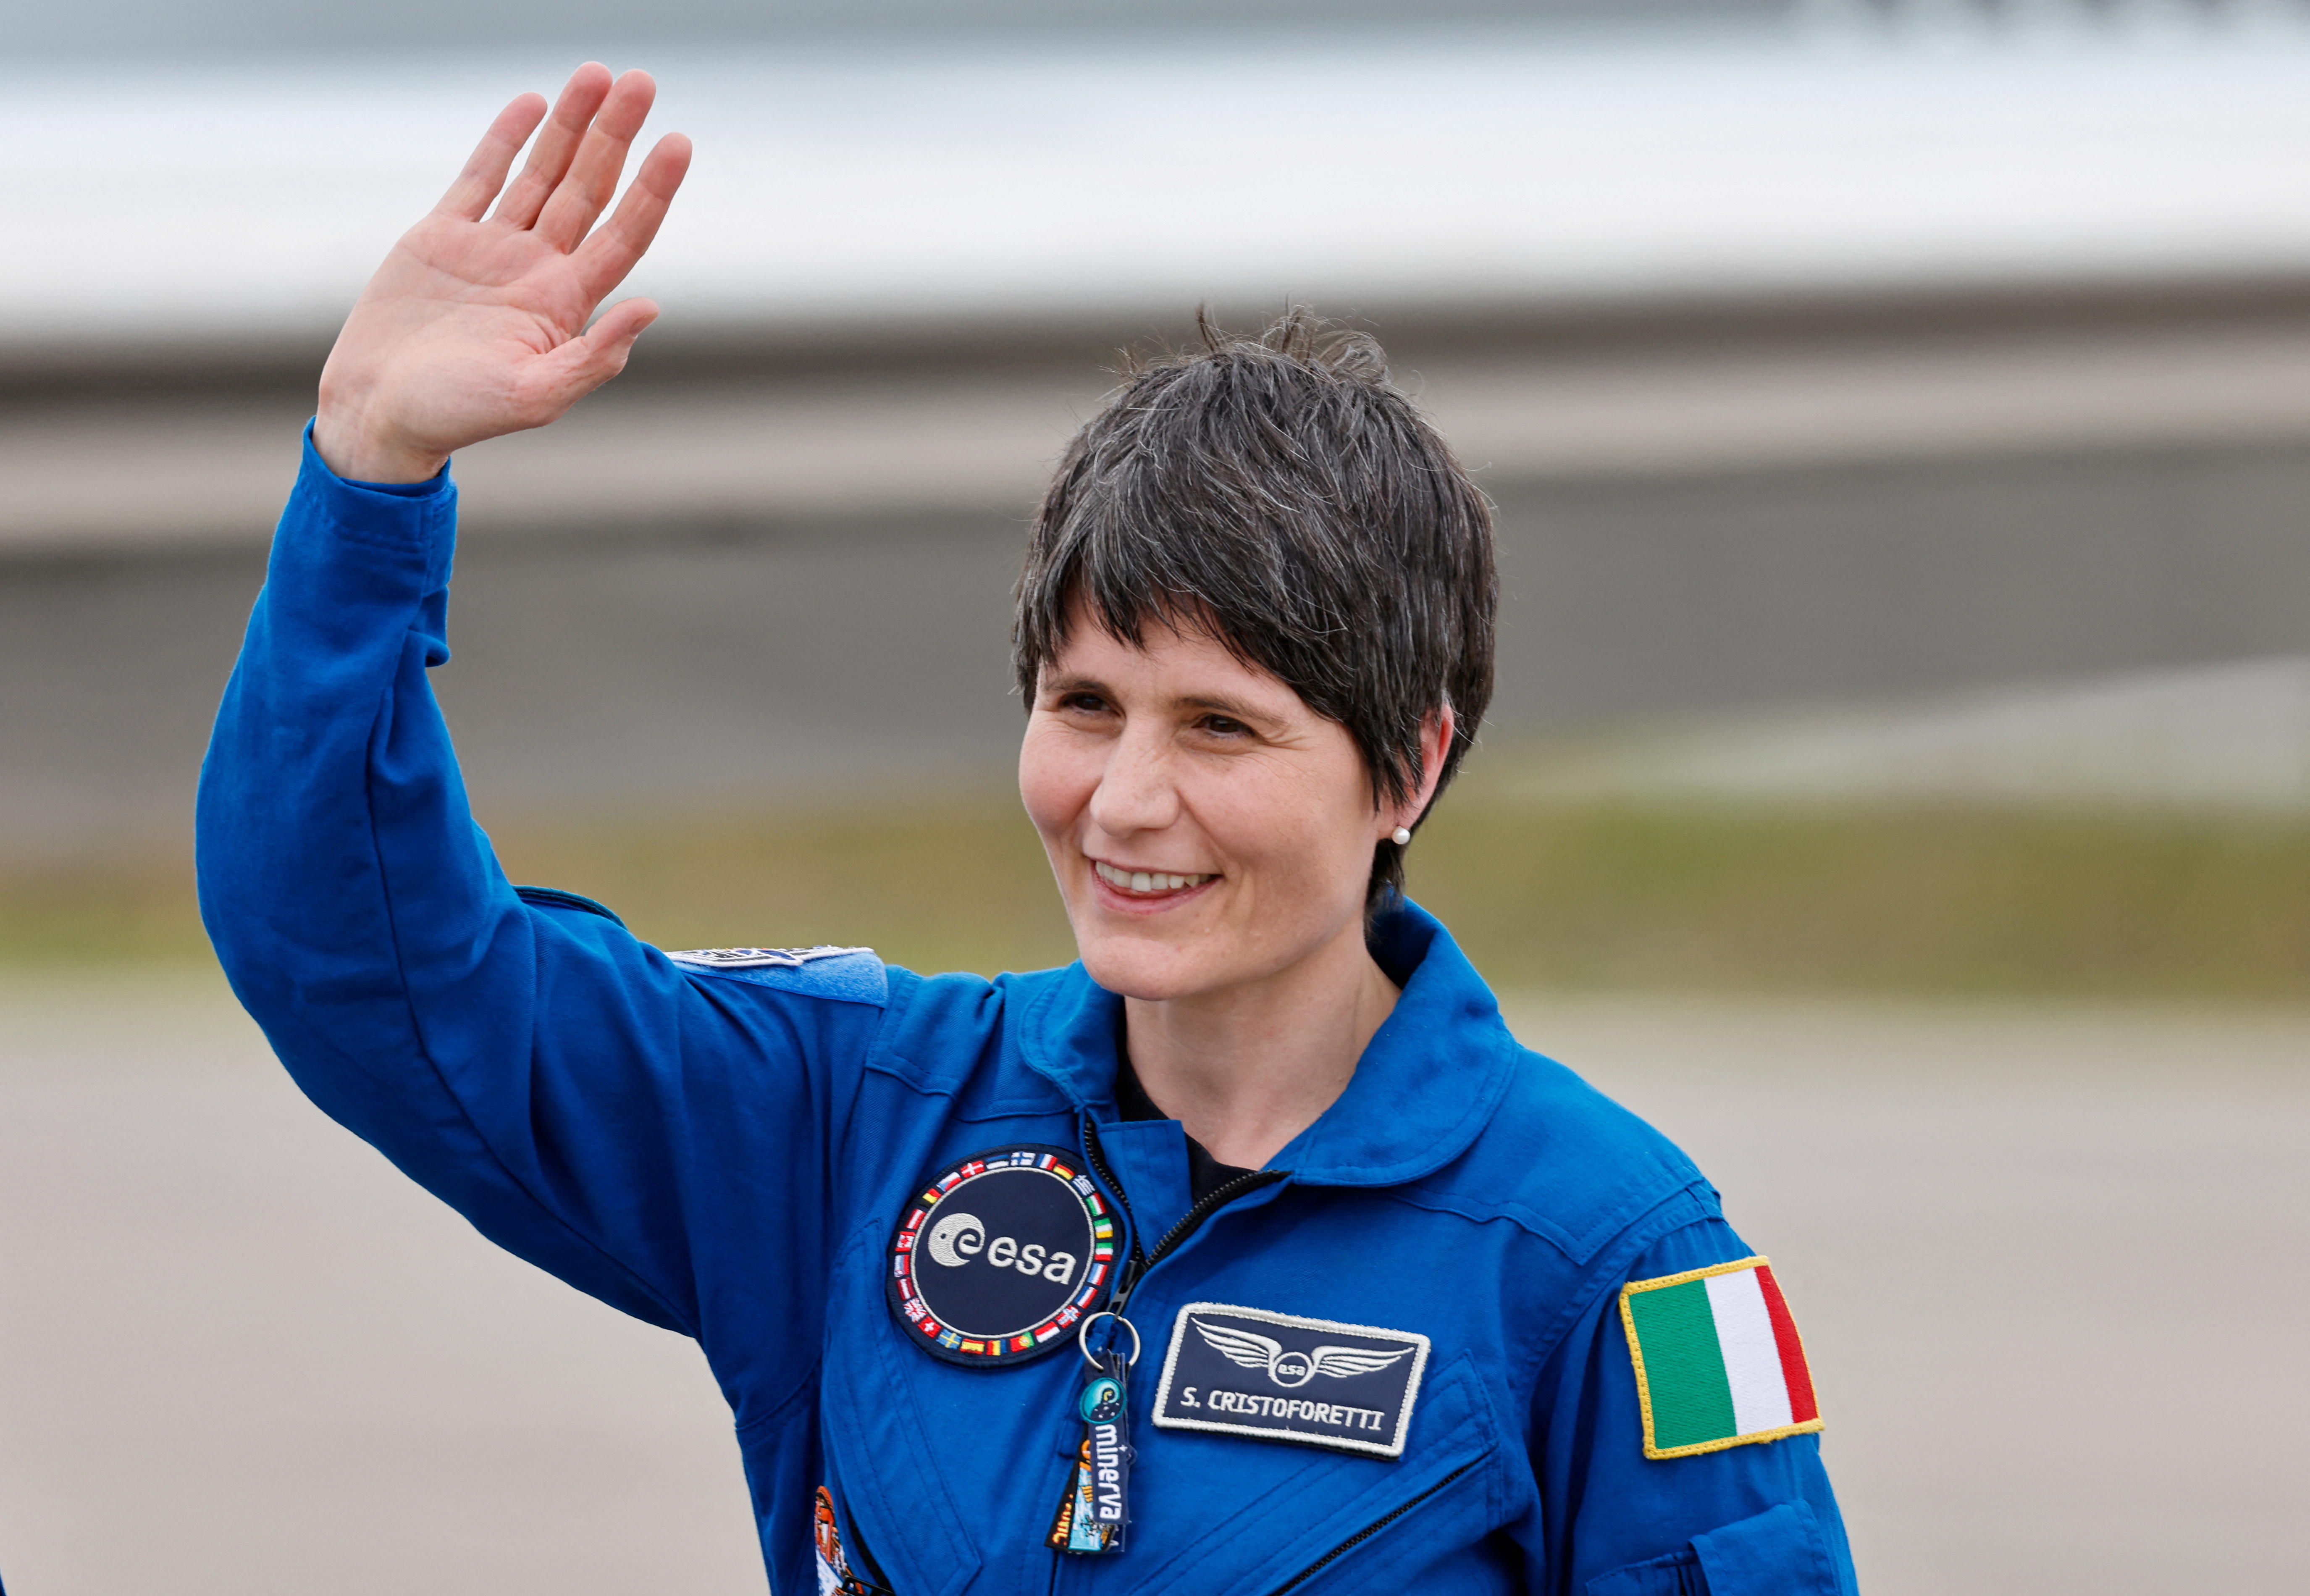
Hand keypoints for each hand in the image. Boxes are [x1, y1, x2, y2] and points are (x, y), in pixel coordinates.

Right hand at [313, 64, 692, 481]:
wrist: (379, 412)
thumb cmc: (457, 417)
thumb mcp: (535, 398)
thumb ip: (595, 358)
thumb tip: (651, 307)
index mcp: (565, 305)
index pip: (623, 234)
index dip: (652, 190)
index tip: (678, 144)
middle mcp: (537, 269)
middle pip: (589, 190)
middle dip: (615, 136)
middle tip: (642, 83)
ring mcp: (492, 249)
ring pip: (542, 173)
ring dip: (570, 126)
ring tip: (596, 75)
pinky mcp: (443, 236)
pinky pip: (482, 176)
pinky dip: (506, 140)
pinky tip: (534, 104)